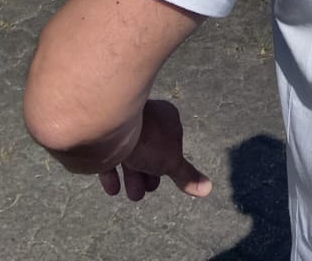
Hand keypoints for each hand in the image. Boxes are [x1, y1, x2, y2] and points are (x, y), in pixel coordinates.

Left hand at [97, 100, 211, 201]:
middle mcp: (146, 118)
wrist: (110, 123)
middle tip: (141, 193)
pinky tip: (112, 188)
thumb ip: (186, 176)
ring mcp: (123, 125)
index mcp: (167, 118)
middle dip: (147, 175)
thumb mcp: (171, 161)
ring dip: (131, 178)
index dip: (168, 165)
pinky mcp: (103, 134)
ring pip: (129, 154)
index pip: (171, 144)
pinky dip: (111, 173)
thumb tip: (208, 189)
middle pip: (149, 151)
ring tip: (131, 194)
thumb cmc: (148, 138)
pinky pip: (109, 154)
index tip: (162, 180)